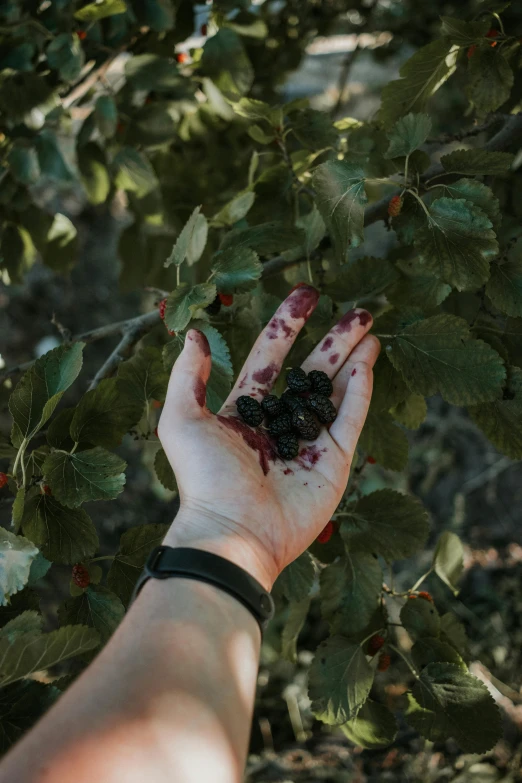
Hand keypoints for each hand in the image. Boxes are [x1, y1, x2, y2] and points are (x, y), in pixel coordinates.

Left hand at [158, 286, 379, 590]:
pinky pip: (349, 421)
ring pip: (336, 392)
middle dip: (334, 340)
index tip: (306, 294)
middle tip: (359, 310)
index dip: (287, 325)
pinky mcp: (332, 464)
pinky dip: (359, 394)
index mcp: (244, 411)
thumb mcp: (182, 420)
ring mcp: (308, 444)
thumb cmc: (204, 477)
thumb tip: (193, 333)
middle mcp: (278, 424)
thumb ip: (188, 376)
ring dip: (354, 361)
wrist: (233, 532)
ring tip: (371, 331)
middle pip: (312, 371)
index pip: (270, 357)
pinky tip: (366, 365)